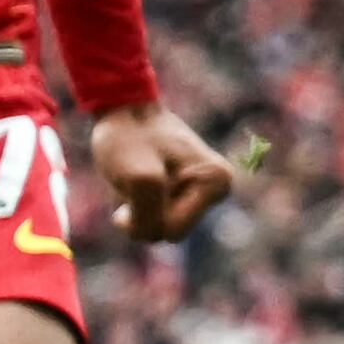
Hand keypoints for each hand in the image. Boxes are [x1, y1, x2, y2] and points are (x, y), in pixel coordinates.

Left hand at [89, 105, 235, 243]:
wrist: (124, 109)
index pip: (173, 230)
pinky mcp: (190, 190)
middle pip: (170, 232)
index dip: (143, 215)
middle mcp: (219, 188)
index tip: (133, 184)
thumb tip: (148, 234)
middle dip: (143, 212)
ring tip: (135, 177)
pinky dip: (140, 204)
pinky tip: (140, 178)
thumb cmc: (129, 137)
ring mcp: (205, 190)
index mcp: (216, 183)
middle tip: (132, 180)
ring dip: (139, 208)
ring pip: (162, 226)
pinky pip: (159, 216)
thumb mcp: (138, 178)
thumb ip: (147, 217)